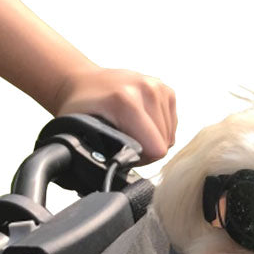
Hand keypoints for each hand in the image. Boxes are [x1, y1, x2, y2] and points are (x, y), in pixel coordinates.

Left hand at [54, 66, 176, 164]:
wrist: (84, 82)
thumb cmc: (82, 108)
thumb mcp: (81, 133)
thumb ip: (98, 153)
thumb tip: (113, 171)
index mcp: (125, 100)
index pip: (156, 148)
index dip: (142, 159)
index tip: (126, 152)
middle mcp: (145, 88)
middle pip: (164, 143)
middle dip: (147, 149)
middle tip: (127, 141)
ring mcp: (157, 86)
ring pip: (170, 136)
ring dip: (153, 139)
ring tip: (133, 131)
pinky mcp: (165, 89)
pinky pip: (172, 125)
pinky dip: (159, 129)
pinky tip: (142, 122)